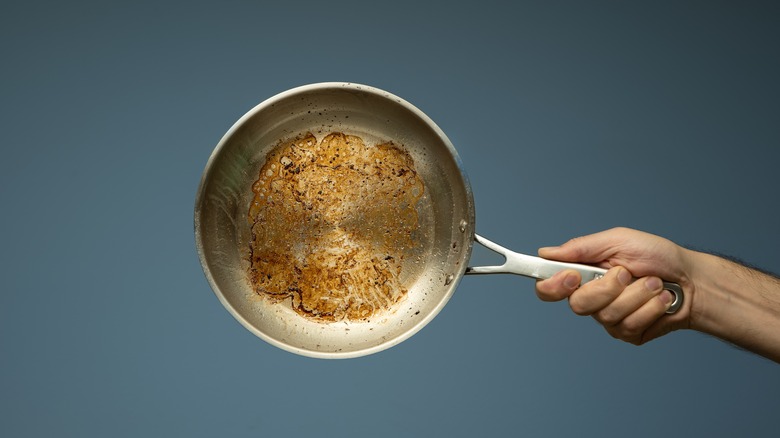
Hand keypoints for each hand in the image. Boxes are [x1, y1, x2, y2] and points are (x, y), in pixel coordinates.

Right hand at [535, 227, 692, 344]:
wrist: (692, 279)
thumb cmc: (656, 255)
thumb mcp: (617, 240)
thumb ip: (581, 248)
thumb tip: (545, 253)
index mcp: (582, 275)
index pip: (548, 289)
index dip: (553, 286)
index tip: (571, 276)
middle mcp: (591, 299)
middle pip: (578, 305)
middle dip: (608, 288)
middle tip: (627, 273)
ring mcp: (609, 319)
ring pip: (608, 316)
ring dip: (637, 295)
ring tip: (653, 283)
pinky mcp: (628, 334)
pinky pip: (630, 326)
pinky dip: (650, 308)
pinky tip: (661, 300)